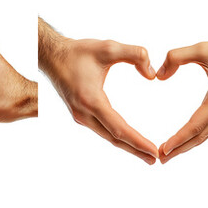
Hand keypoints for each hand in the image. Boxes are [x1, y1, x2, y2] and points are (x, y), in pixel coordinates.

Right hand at [38, 18, 158, 163]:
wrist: (52, 56)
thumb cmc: (78, 52)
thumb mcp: (108, 47)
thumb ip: (136, 54)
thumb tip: (152, 74)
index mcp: (91, 100)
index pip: (119, 128)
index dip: (138, 141)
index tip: (154, 150)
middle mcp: (83, 112)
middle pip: (113, 137)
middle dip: (135, 150)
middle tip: (155, 160)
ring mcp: (80, 115)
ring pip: (107, 136)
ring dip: (127, 146)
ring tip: (145, 154)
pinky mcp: (80, 113)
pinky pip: (101, 130)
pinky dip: (116, 137)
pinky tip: (127, 140)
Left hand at [156, 33, 207, 162]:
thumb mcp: (203, 48)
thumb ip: (176, 57)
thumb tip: (158, 75)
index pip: (196, 124)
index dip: (179, 138)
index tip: (164, 149)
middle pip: (201, 135)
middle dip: (180, 148)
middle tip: (160, 159)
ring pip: (207, 132)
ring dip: (188, 144)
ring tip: (169, 153)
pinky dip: (197, 134)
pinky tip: (186, 137)